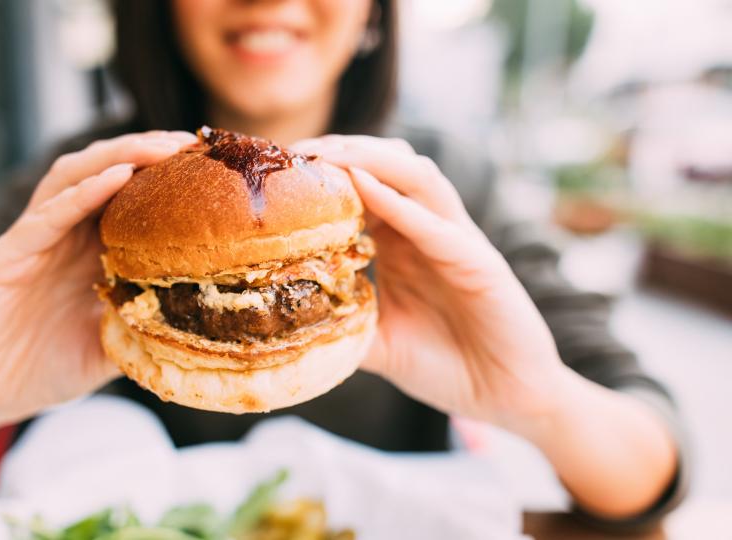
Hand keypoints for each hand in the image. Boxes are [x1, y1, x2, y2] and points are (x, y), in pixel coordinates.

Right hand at [0, 131, 196, 436]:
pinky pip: (44, 218)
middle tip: (189, 143)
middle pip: (103, 173)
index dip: (165, 178)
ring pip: (72, 179)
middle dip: (145, 152)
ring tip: (158, 147)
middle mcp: (60, 236)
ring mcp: (30, 242)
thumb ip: (143, 327)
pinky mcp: (2, 258)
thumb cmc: (41, 370)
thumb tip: (201, 324)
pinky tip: (115, 178)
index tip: (209, 167)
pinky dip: (80, 194)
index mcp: (86, 252)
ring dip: (116, 157)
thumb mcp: (108, 346)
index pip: (128, 198)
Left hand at [292, 135, 569, 430]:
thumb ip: (343, 325)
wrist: (507, 399)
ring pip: (417, 176)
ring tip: (326, 154)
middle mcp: (429, 231)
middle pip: (388, 165)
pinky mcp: (481, 263)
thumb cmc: (446, 367)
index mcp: (404, 243)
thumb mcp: (378, 344)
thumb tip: (286, 326)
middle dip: (342, 150)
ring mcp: (457, 242)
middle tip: (295, 152)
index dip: (325, 173)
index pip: (364, 187)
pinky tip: (363, 187)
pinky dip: (399, 203)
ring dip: (370, 159)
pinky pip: (437, 226)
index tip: (280, 169)